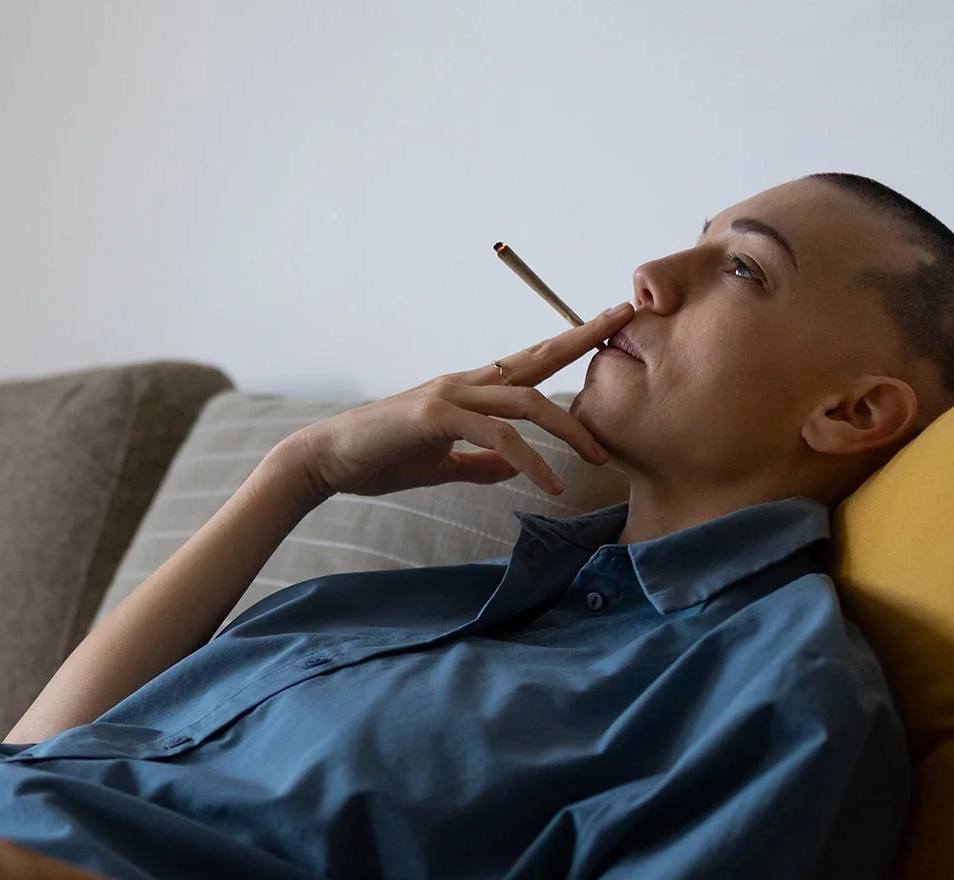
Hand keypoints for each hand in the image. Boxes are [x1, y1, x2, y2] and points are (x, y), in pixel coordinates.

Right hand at [273, 303, 633, 500]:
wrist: (328, 461)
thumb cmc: (380, 460)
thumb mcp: (442, 463)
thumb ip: (479, 462)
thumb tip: (513, 468)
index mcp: (468, 391)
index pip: (528, 360)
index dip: (568, 341)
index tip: (606, 325)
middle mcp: (465, 383)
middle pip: (536, 358)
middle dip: (583, 340)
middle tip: (625, 321)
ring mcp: (451, 396)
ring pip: (526, 401)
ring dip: (568, 427)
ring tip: (598, 457)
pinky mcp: (437, 418)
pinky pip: (498, 438)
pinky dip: (528, 460)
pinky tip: (547, 483)